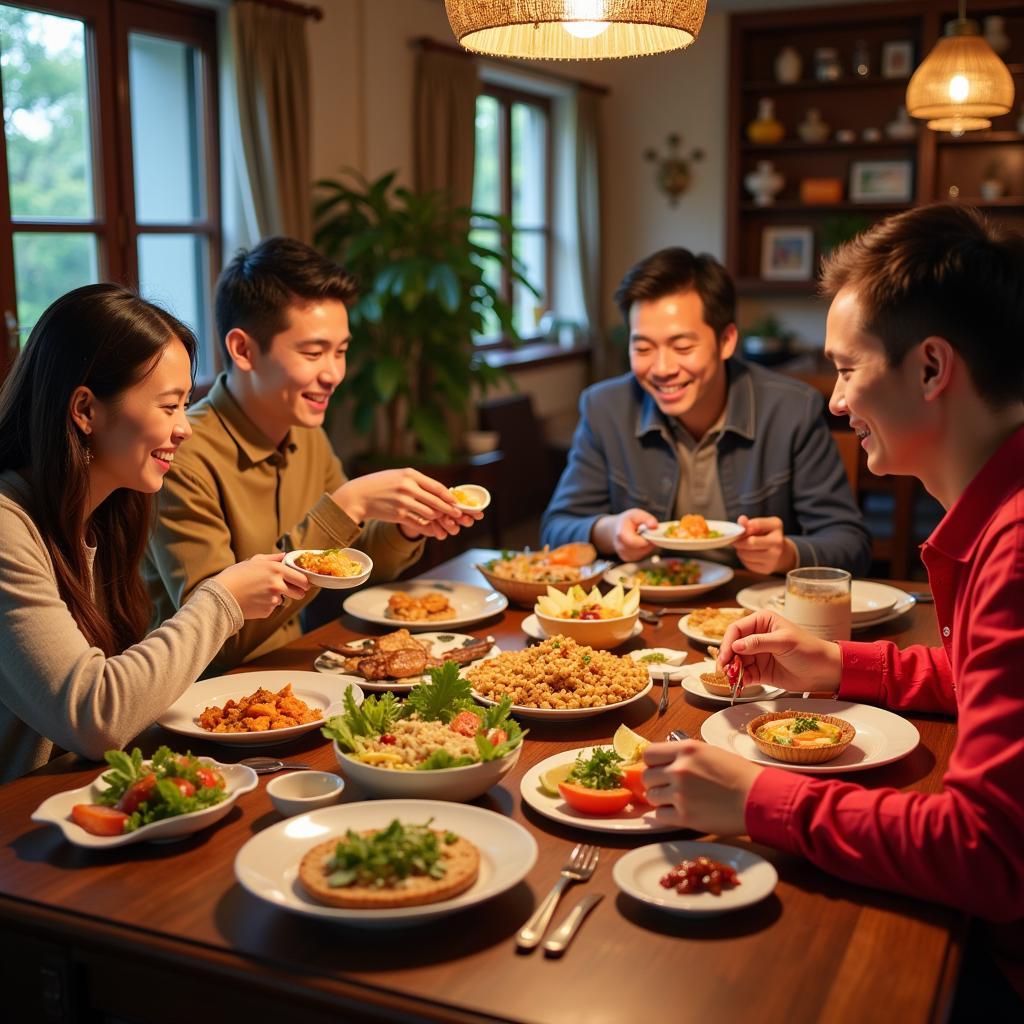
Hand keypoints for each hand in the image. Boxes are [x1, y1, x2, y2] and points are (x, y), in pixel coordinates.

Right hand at [214, 552, 308, 618]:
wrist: (221, 596)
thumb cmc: (236, 576)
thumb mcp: (254, 561)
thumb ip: (274, 558)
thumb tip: (286, 555)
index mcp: (276, 570)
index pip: (302, 579)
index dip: (304, 582)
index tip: (303, 583)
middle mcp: (278, 585)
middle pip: (300, 593)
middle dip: (297, 592)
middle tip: (289, 589)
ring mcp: (273, 600)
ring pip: (284, 600)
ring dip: (278, 597)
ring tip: (261, 593)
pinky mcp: (267, 611)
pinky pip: (272, 608)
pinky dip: (266, 605)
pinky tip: (254, 600)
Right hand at [332, 469, 478, 540]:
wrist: (359, 495)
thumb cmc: (380, 485)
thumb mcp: (398, 476)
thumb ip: (416, 481)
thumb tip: (437, 490)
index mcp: (410, 475)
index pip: (436, 486)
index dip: (448, 496)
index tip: (456, 502)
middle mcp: (407, 487)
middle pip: (436, 501)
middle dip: (449, 509)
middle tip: (458, 515)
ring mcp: (403, 502)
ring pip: (429, 513)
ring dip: (439, 520)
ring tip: (446, 524)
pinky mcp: (398, 515)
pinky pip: (418, 523)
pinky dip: (428, 528)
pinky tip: (433, 531)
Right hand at [592, 508, 657, 561]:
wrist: (616, 530)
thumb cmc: (627, 521)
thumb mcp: (636, 514)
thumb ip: (646, 518)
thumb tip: (654, 526)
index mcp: (621, 534)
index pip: (636, 542)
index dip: (646, 538)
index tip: (648, 531)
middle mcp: (621, 547)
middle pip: (642, 548)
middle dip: (648, 540)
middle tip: (645, 532)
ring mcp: (624, 555)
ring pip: (644, 552)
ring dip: (647, 544)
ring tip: (641, 536)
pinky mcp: (629, 559)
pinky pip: (642, 555)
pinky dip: (644, 549)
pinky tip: (640, 542)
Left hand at [642, 740, 762, 834]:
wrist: (759, 799)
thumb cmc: (740, 774)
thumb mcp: (710, 752)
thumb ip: (685, 756)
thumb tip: (665, 763)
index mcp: (686, 749)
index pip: (648, 754)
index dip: (652, 763)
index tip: (659, 768)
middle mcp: (679, 769)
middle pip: (646, 777)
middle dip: (655, 782)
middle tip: (668, 786)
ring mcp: (680, 794)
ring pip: (651, 797)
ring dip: (660, 799)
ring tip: (677, 800)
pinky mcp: (684, 817)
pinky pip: (660, 816)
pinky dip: (667, 815)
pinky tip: (680, 812)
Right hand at [717, 609, 841, 693]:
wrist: (825, 672)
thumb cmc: (809, 650)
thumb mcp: (783, 642)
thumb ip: (758, 642)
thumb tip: (735, 645)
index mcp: (762, 622)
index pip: (736, 629)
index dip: (728, 642)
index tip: (726, 655)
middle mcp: (756, 637)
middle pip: (732, 647)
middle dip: (727, 658)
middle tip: (724, 670)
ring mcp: (757, 655)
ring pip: (736, 662)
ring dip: (732, 671)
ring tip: (731, 679)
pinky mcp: (759, 672)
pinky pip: (744, 675)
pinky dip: (739, 680)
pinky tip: (739, 684)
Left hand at [732, 515, 796, 574]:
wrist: (780, 552)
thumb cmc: (766, 535)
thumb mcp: (760, 525)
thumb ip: (748, 523)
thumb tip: (741, 520)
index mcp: (776, 525)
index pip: (756, 524)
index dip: (744, 527)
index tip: (741, 529)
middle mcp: (778, 542)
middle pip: (751, 542)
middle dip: (739, 541)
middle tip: (735, 540)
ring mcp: (774, 557)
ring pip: (746, 554)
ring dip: (740, 550)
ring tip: (743, 547)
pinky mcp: (767, 569)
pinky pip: (747, 564)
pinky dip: (743, 559)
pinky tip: (748, 555)